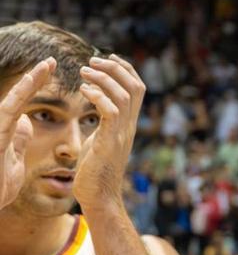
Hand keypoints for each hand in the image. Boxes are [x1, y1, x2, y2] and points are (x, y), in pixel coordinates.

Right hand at [0, 58, 54, 209]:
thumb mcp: (13, 160)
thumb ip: (18, 139)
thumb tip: (25, 120)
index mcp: (4, 130)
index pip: (22, 104)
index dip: (35, 87)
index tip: (51, 72)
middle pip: (17, 96)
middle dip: (34, 78)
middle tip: (52, 60)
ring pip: (10, 101)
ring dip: (28, 84)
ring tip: (45, 67)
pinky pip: (7, 113)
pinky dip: (19, 98)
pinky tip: (29, 86)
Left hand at [75, 54, 144, 209]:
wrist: (100, 196)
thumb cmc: (95, 172)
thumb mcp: (101, 140)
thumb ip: (104, 124)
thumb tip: (97, 108)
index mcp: (128, 124)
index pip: (137, 89)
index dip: (126, 69)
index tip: (109, 58)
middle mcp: (129, 126)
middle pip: (134, 86)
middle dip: (115, 68)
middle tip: (93, 61)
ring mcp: (122, 133)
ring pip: (123, 95)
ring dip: (103, 78)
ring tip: (84, 72)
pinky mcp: (110, 140)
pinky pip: (110, 110)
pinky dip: (97, 95)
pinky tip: (83, 92)